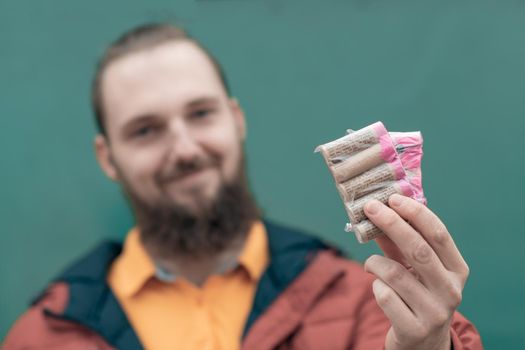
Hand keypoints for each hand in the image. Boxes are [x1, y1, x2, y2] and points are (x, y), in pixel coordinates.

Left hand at [363, 194, 469, 349]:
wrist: (422, 342)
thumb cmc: (417, 294)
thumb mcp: (415, 268)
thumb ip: (399, 242)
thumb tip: (379, 211)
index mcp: (457, 270)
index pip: (438, 234)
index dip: (415, 213)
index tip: (393, 198)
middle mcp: (451, 290)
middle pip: (418, 249)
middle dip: (391, 224)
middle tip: (370, 208)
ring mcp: (435, 312)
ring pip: (394, 273)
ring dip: (374, 262)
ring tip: (370, 263)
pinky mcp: (414, 328)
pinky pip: (384, 295)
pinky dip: (375, 285)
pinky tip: (378, 287)